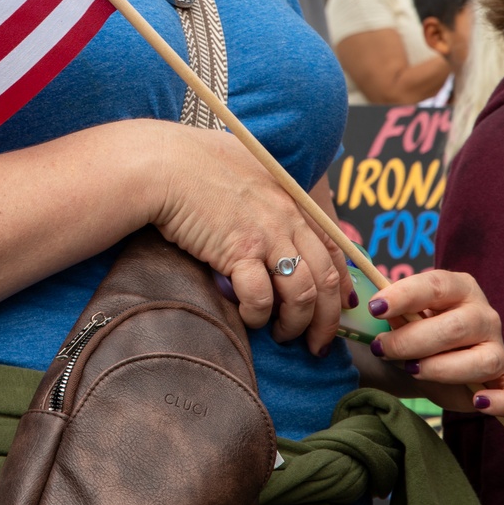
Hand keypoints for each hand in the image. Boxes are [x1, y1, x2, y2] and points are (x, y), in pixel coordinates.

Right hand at [152, 128, 351, 352]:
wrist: (161, 164)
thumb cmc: (191, 161)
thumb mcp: (243, 165)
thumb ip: (262, 189)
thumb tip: (266, 211)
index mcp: (289, 197)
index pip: (331, 244)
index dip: (341, 281)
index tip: (342, 305)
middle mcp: (285, 216)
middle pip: (325, 276)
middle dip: (327, 318)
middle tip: (318, 343)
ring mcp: (265, 234)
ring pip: (301, 293)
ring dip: (295, 323)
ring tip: (283, 335)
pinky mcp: (238, 252)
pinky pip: (260, 297)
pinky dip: (258, 315)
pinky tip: (248, 318)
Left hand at [367, 270, 503, 419]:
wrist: (434, 368)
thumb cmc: (418, 336)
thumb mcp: (403, 321)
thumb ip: (396, 315)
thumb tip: (382, 311)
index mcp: (459, 288)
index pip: (435, 285)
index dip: (404, 296)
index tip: (376, 308)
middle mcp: (483, 315)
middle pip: (454, 326)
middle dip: (411, 340)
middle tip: (381, 348)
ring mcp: (498, 347)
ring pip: (480, 360)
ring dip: (441, 368)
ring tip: (413, 370)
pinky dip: (502, 401)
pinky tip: (479, 402)